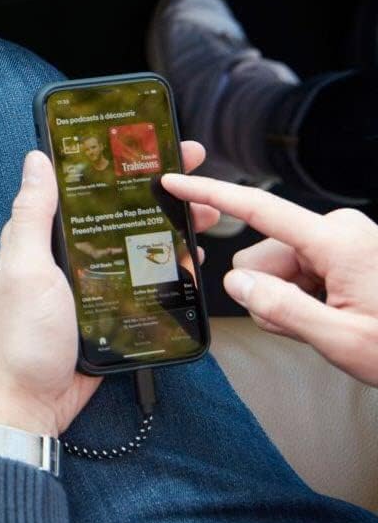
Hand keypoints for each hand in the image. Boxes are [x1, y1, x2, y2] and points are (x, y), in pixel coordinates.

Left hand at [0, 142, 213, 436]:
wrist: (33, 401)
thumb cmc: (22, 337)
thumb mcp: (25, 268)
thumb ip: (32, 216)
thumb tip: (36, 160)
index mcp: (45, 236)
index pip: (84, 186)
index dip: (116, 161)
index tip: (150, 141)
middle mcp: (68, 253)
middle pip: (120, 211)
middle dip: (158, 190)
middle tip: (195, 173)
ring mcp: (93, 281)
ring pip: (138, 242)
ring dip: (171, 225)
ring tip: (205, 214)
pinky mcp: (111, 309)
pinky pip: (144, 280)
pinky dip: (169, 267)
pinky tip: (192, 258)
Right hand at [161, 174, 377, 385]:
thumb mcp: (342, 341)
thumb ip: (282, 310)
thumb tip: (236, 282)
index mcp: (338, 241)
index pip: (259, 209)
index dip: (210, 194)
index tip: (175, 181)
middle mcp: (340, 230)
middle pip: (264, 254)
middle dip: (271, 292)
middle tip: (308, 326)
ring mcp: (345, 240)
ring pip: (279, 266)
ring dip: (290, 299)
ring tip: (327, 325)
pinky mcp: (347, 252)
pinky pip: (300, 271)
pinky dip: (305, 297)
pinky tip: (333, 316)